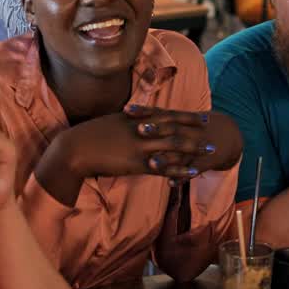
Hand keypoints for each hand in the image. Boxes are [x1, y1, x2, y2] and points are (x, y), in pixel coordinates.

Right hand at [60, 107, 218, 180]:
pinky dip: (180, 170)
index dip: (186, 116)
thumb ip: (128, 122)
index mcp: (137, 118)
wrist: (76, 148)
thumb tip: (137, 120)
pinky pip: (164, 168)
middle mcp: (142, 129)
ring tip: (211, 150)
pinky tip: (193, 172)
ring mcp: (141, 146)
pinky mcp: (137, 164)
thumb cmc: (91, 136)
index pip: (167, 115)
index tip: (201, 117)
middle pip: (175, 127)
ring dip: (194, 148)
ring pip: (174, 145)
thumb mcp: (112, 123)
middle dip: (195, 128)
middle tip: (213, 129)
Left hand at [127, 105, 242, 179]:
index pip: (158, 112)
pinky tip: (170, 183)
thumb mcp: (176, 119)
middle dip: (155, 130)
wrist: (226, 136)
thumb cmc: (191, 127)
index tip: (126, 109)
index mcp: (177, 120)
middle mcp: (186, 131)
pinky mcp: (202, 162)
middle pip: (169, 130)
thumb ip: (154, 117)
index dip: (143, 111)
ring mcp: (195, 147)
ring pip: (179, 154)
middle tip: (139, 130)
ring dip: (165, 159)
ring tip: (151, 163)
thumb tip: (124, 112)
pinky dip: (181, 177)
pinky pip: (191, 171)